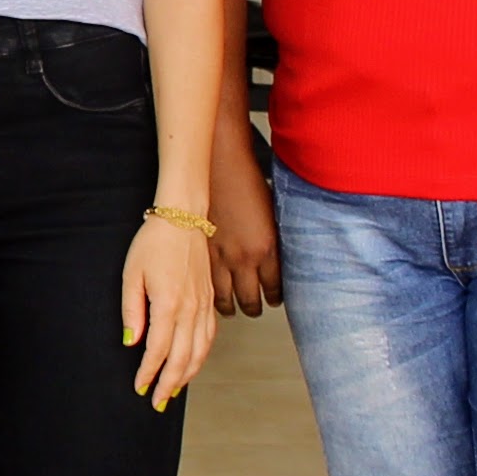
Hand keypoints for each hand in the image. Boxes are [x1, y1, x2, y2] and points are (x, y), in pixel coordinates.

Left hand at [122, 215, 218, 404]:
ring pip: (200, 351)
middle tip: (157, 401)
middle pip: (183, 358)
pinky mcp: (210, 300)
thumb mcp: (132, 275)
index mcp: (169, 304)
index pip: (159, 350)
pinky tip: (192, 364)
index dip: (148, 373)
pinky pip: (209, 336)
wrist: (183, 217)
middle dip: (169, 383)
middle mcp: (191, 309)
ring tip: (173, 391)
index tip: (139, 387)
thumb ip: (132, 311)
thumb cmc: (154, 242)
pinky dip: (201, 356)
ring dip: (187, 375)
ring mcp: (204, 305)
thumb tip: (133, 342)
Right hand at [210, 139, 282, 316]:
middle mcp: (244, 259)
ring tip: (233, 308)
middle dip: (254, 308)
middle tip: (255, 309)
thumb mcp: (272, 216)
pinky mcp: (200, 254)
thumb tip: (274, 261)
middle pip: (251, 300)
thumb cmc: (247, 182)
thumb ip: (272, 242)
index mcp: (267, 249)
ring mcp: (219, 259)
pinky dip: (212, 294)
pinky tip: (214, 295)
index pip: (275, 288)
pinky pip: (207, 286)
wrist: (219, 166)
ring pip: (226, 300)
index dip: (276, 297)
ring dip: (231, 307)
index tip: (275, 299)